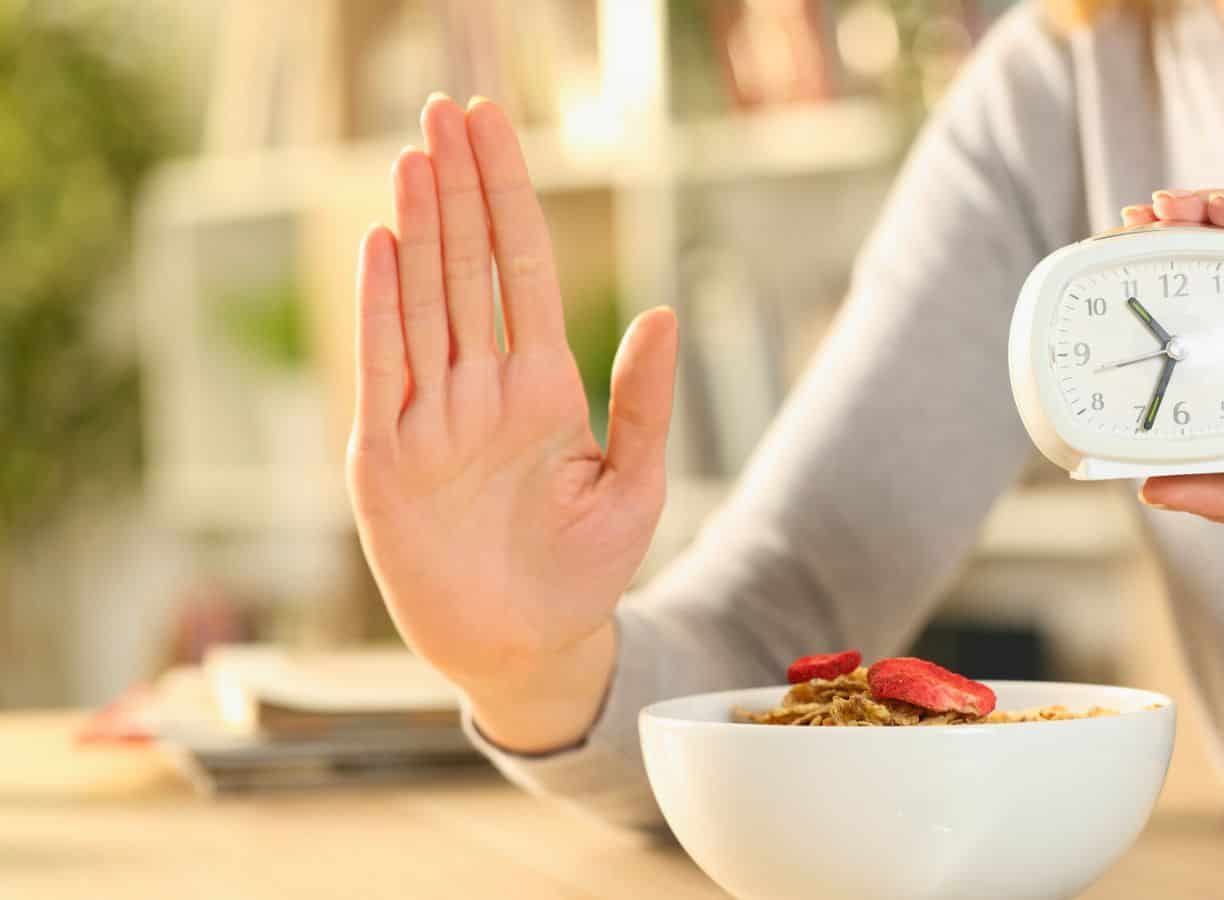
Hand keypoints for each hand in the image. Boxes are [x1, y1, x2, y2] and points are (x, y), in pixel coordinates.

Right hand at [347, 95, 676, 749]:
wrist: (530, 649)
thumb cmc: (583, 572)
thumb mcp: (632, 484)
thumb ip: (642, 402)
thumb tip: (661, 312)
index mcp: (542, 386)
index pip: (523, 269)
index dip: (510, 197)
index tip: (494, 128)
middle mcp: (481, 389)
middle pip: (466, 267)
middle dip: (457, 188)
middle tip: (444, 108)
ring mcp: (430, 419)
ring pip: (424, 302)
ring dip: (419, 227)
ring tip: (414, 155)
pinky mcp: (386, 459)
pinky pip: (384, 368)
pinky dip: (383, 308)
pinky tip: (383, 245)